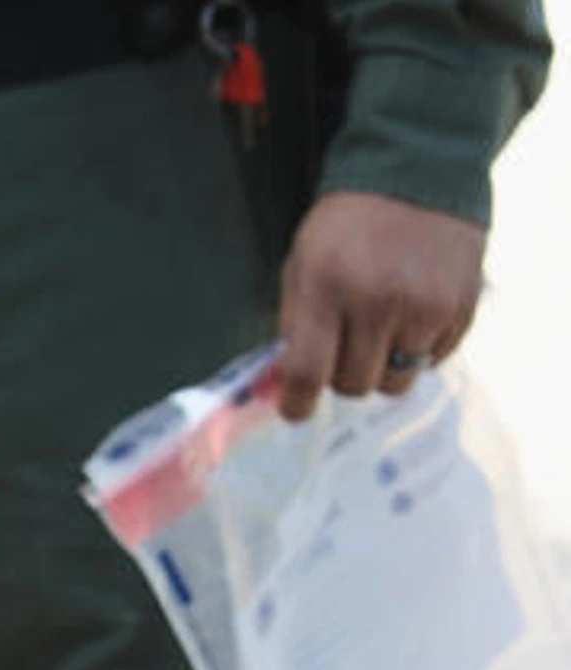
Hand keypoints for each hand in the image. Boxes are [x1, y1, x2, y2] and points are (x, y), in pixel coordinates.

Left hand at [274, 191, 487, 420]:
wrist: (415, 179)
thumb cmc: (346, 228)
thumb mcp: (302, 263)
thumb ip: (295, 321)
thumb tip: (288, 382)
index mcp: (326, 286)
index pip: (308, 368)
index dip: (297, 402)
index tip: (295, 411)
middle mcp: (378, 300)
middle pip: (354, 384)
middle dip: (340, 376)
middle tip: (341, 348)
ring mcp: (425, 307)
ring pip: (395, 381)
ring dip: (381, 368)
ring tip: (377, 331)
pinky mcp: (461, 309)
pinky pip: (432, 362)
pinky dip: (416, 351)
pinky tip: (409, 316)